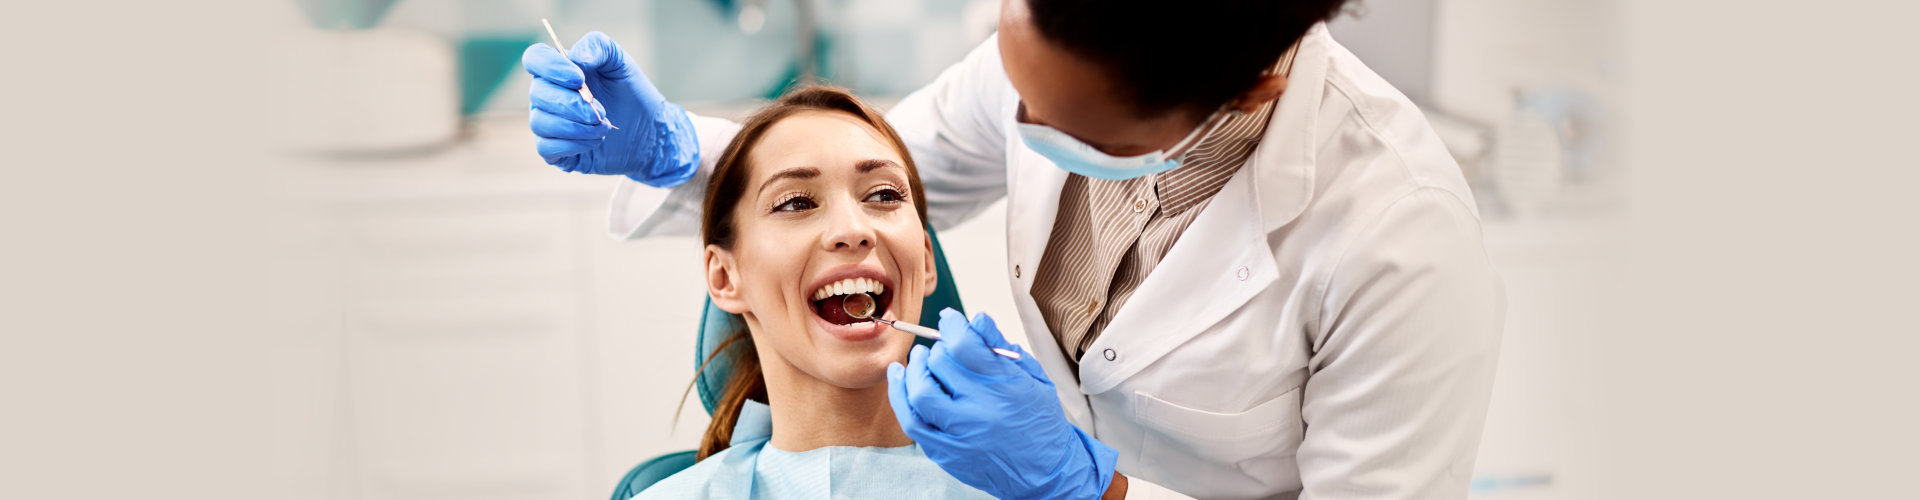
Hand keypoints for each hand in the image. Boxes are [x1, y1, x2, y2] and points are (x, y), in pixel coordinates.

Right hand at [521, 32, 698, 186]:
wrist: (647, 130)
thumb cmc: (630, 93)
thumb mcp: (620, 62)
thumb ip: (598, 47)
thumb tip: (576, 58)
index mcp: (558, 70)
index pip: (534, 59)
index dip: (550, 67)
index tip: (579, 78)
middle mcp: (547, 95)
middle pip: (538, 94)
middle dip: (571, 104)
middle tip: (601, 111)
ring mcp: (548, 123)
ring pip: (539, 122)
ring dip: (576, 126)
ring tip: (604, 126)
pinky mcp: (555, 151)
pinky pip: (546, 148)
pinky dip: (573, 144)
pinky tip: (595, 141)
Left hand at [887, 309, 1117, 498]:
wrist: (1046, 473)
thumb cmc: (1041, 422)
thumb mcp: (1034, 378)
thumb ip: (1001, 348)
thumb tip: (976, 319)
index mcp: (1006, 387)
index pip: (964, 345)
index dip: (952, 325)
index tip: (949, 319)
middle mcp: (981, 411)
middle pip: (941, 364)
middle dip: (937, 348)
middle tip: (941, 347)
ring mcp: (961, 434)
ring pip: (920, 392)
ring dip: (914, 369)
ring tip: (919, 359)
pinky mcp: (947, 453)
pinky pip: (913, 422)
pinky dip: (901, 396)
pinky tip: (900, 378)